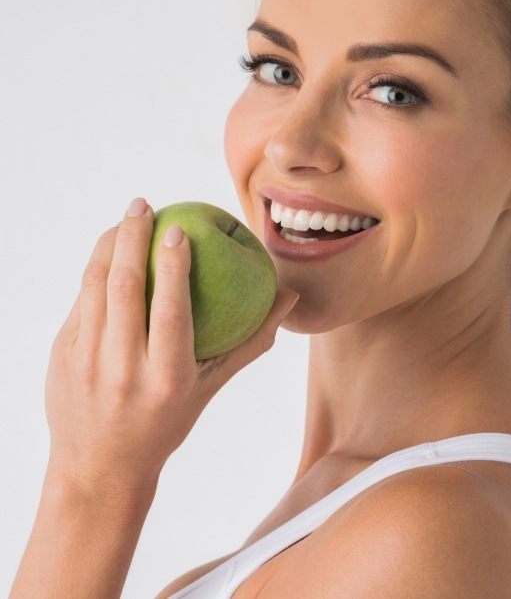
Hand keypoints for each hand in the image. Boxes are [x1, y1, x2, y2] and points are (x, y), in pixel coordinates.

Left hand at [44, 197, 298, 495]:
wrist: (99, 467)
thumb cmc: (165, 424)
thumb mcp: (210, 388)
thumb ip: (249, 341)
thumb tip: (289, 298)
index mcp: (167, 377)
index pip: (170, 308)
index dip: (173, 264)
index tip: (177, 228)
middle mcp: (123, 367)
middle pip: (124, 286)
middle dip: (131, 236)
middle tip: (142, 204)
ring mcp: (84, 361)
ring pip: (94, 287)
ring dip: (107, 246)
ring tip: (123, 220)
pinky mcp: (59, 357)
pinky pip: (79, 303)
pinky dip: (93, 272)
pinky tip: (105, 255)